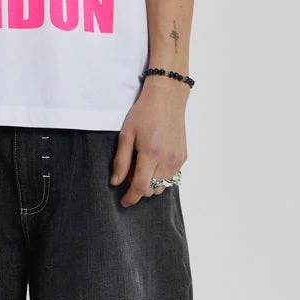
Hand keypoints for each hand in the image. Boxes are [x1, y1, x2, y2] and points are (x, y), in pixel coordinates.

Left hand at [110, 77, 187, 206]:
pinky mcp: (183, 157)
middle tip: (131, 171)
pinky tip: (154, 161)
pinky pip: (172, 176)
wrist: (167, 97)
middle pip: (152, 190)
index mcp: (151, 154)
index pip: (141, 187)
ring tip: (143, 165)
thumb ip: (120, 161)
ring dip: (151, 183)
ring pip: (163, 186)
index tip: (123, 201)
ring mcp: (178, 159)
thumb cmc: (144, 112)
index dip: (131, 198)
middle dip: (139, 188)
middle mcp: (167, 160)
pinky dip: (161, 176)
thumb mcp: (126, 134)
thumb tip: (115, 182)